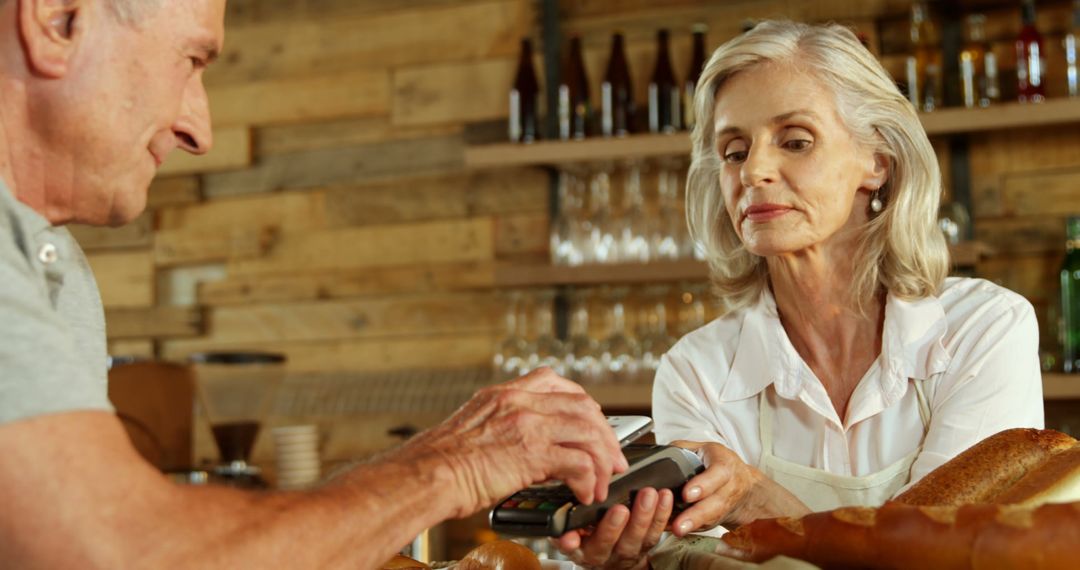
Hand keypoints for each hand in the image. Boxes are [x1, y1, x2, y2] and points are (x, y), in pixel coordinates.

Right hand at [414, 368, 628, 517]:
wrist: (424, 475)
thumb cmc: (438, 462)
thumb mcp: (472, 428)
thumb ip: (501, 426)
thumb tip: (522, 447)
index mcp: (503, 394)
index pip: (555, 381)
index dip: (582, 402)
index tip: (591, 420)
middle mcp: (518, 401)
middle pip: (582, 405)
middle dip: (604, 433)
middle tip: (613, 457)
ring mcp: (527, 424)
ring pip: (587, 431)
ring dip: (602, 459)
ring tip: (603, 481)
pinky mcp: (532, 453)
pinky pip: (579, 461)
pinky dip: (589, 479)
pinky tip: (584, 493)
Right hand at [554, 487, 672, 568]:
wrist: (611, 555)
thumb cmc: (587, 534)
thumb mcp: (571, 533)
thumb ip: (564, 530)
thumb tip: (560, 531)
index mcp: (583, 550)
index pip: (576, 548)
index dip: (573, 542)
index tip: (574, 535)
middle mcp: (606, 554)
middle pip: (613, 544)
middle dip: (616, 526)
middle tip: (621, 509)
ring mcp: (628, 551)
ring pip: (639, 538)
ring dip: (645, 517)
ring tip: (649, 495)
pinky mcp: (647, 545)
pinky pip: (657, 532)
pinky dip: (662, 514)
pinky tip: (665, 497)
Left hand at [667, 441, 760, 534]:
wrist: (745, 485)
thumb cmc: (720, 464)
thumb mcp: (705, 448)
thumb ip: (683, 448)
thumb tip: (660, 454)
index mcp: (725, 464)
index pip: (718, 473)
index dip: (703, 485)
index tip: (687, 495)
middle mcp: (730, 486)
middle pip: (715, 502)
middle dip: (697, 514)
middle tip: (679, 523)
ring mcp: (727, 505)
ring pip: (713, 517)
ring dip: (694, 525)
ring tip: (677, 530)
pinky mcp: (721, 518)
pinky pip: (707, 525)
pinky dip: (693, 529)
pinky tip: (678, 530)